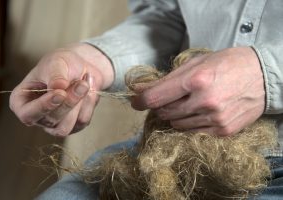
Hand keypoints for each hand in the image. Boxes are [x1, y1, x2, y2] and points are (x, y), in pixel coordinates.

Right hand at [9, 44, 113, 136]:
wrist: (82, 67)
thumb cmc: (62, 64)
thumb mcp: (56, 62)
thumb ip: (55, 74)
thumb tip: (58, 87)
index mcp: (21, 101)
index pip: (27, 114)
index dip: (44, 106)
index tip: (60, 93)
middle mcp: (36, 116)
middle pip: (51, 120)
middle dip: (69, 101)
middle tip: (81, 83)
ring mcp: (54, 124)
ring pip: (66, 127)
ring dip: (80, 104)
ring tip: (84, 84)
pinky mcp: (73, 126)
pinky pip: (82, 122)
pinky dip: (89, 104)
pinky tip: (89, 91)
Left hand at [131, 47, 265, 135]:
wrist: (263, 76)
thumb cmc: (228, 64)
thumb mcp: (197, 62)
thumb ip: (169, 77)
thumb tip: (143, 89)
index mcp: (196, 80)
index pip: (156, 97)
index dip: (141, 100)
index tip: (135, 102)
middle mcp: (204, 102)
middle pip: (165, 112)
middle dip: (160, 107)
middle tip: (166, 100)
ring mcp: (215, 119)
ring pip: (177, 125)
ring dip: (175, 116)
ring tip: (186, 105)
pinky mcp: (223, 131)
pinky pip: (193, 133)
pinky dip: (189, 125)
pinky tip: (197, 114)